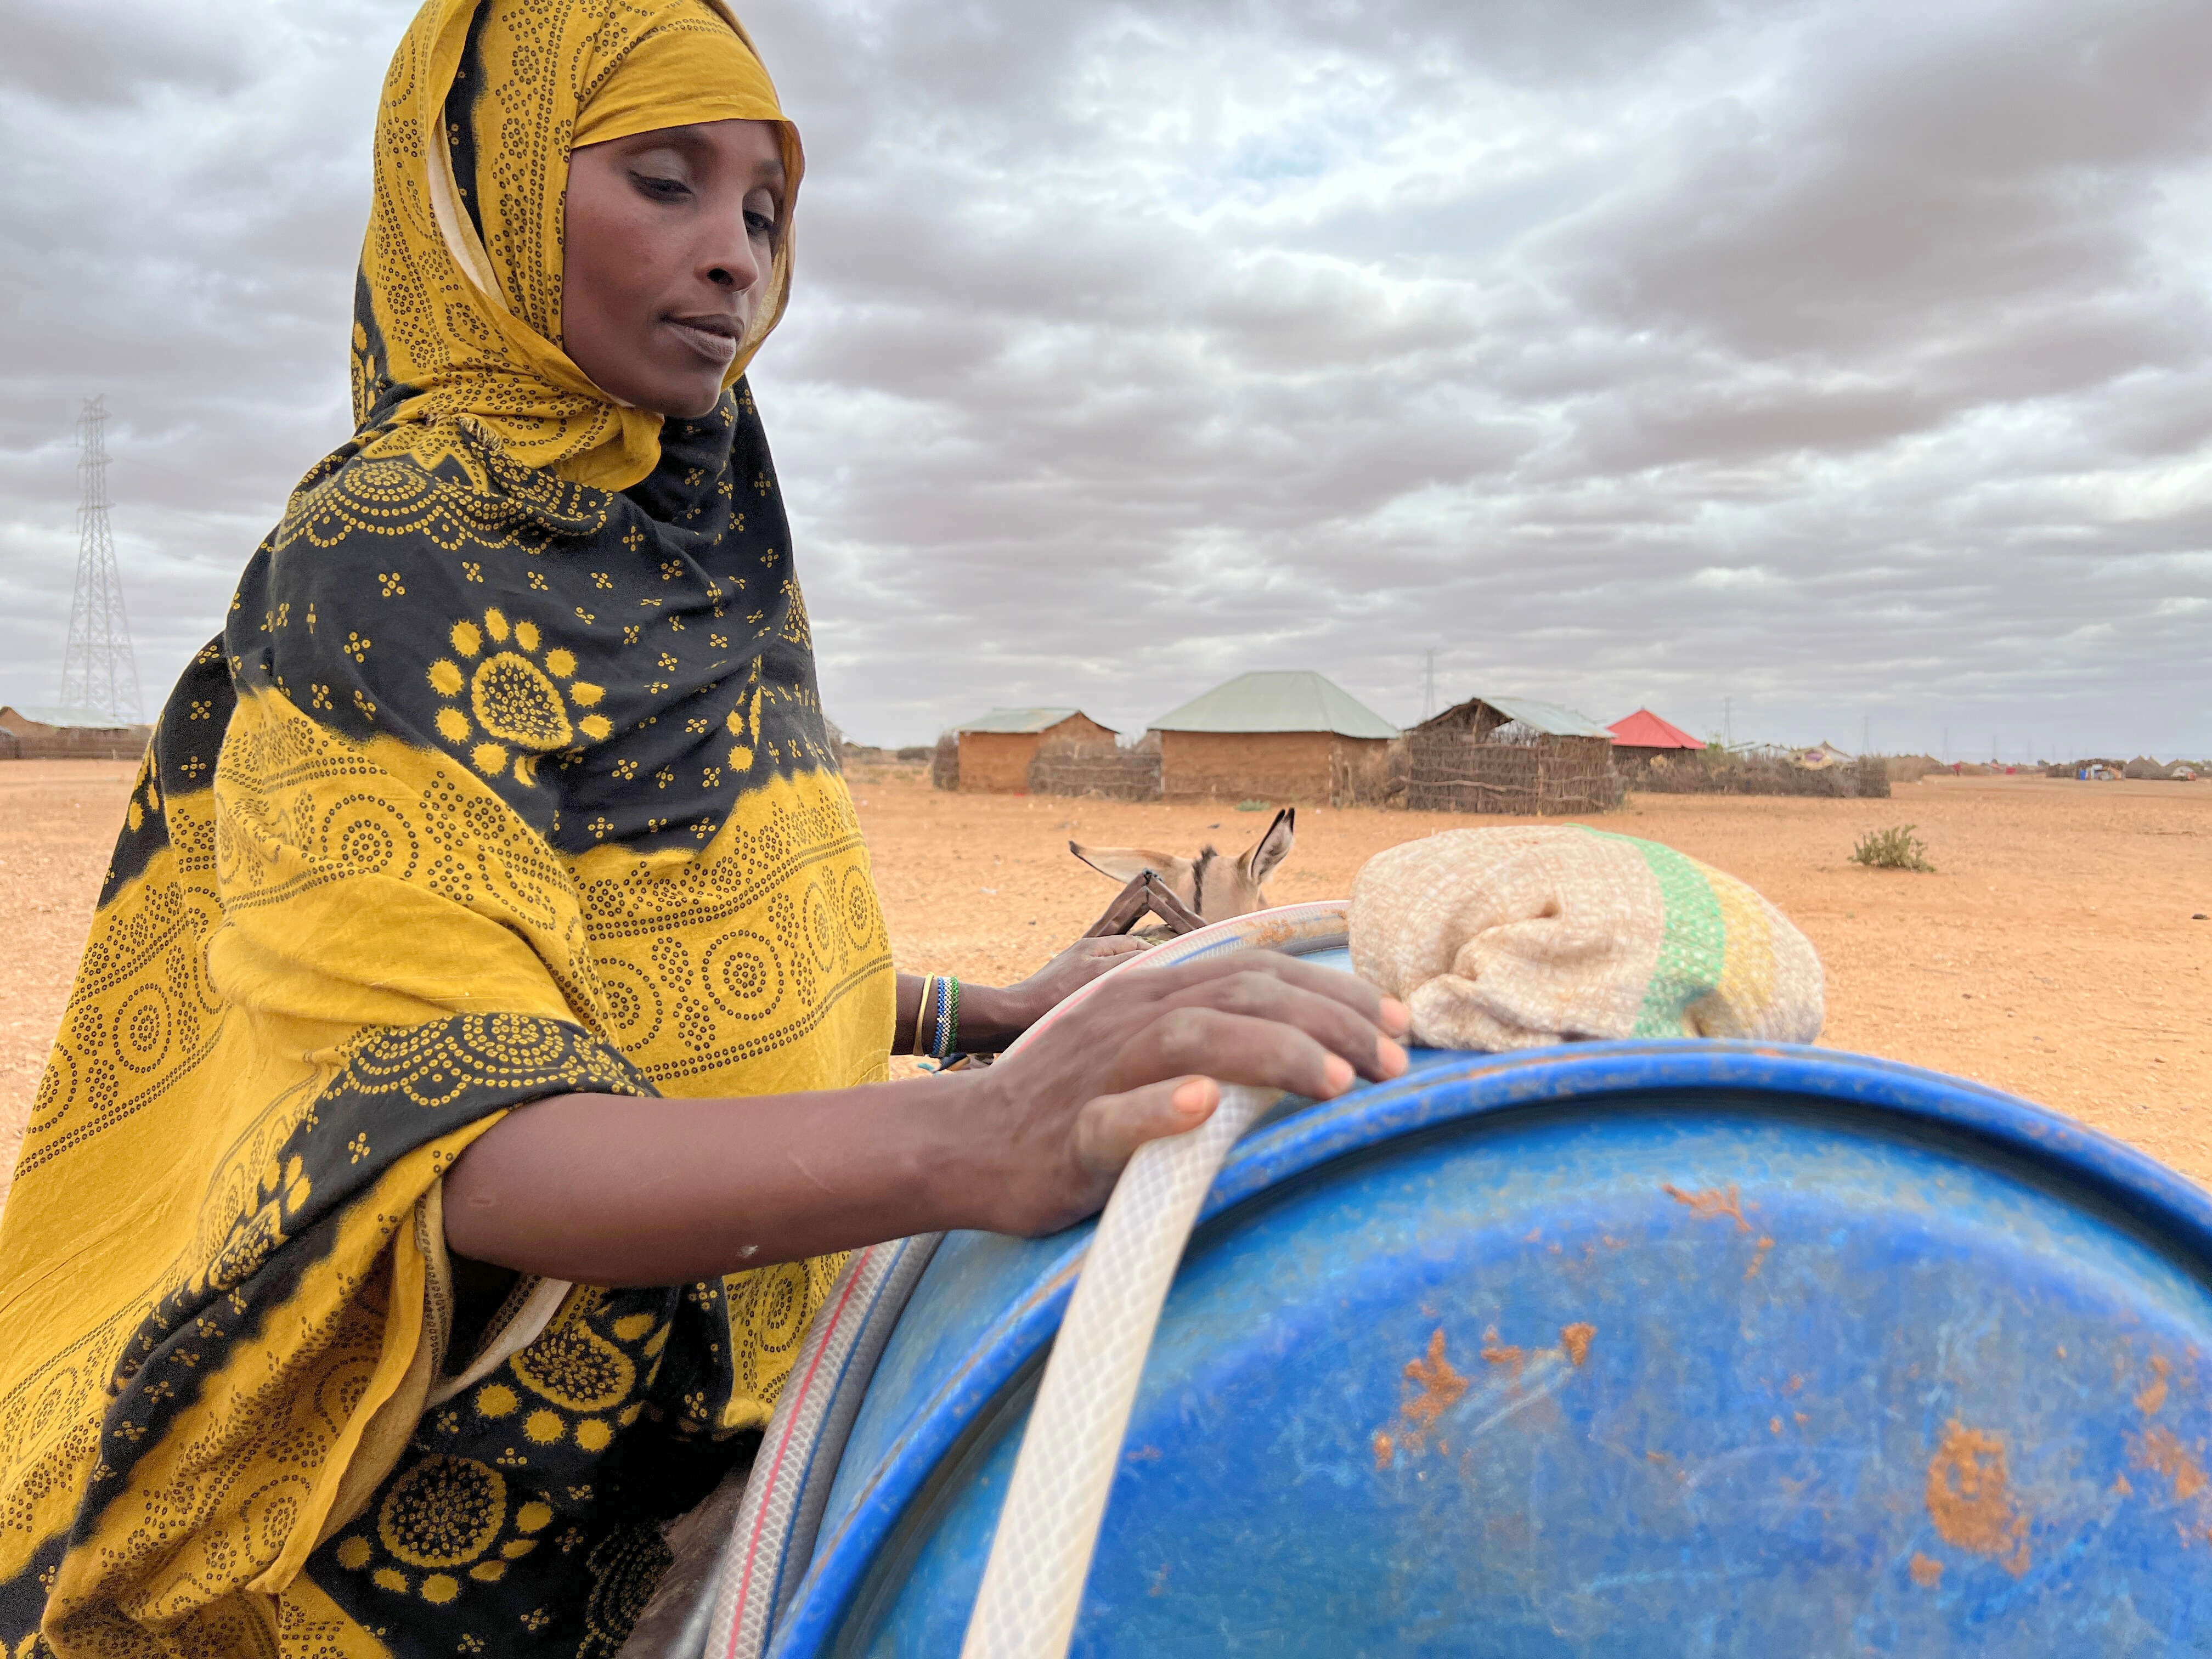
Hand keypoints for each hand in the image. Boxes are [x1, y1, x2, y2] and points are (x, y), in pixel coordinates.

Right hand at [940, 950, 1410, 1236]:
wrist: (965, 1146)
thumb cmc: (1075, 1107)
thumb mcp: (1147, 1053)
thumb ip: (1216, 1037)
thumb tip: (1316, 1043)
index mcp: (1157, 994)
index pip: (1261, 971)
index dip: (1337, 993)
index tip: (1400, 1025)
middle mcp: (1132, 1017)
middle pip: (1242, 994)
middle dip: (1328, 1024)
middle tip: (1392, 1064)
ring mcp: (1099, 1073)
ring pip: (1191, 1041)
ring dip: (1269, 1054)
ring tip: (1335, 1083)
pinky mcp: (1068, 1134)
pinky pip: (1112, 1117)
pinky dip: (1159, 1109)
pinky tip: (1202, 1108)